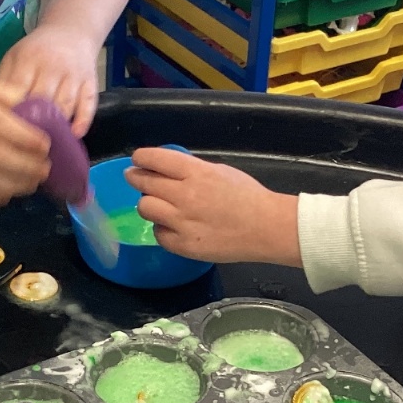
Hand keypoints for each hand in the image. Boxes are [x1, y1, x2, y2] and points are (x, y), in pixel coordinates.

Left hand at [0, 23, 101, 137]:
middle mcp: (54, 66)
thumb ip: (4, 81)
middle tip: (24, 143)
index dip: (12, 111)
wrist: (71, 32)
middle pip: (44, 99)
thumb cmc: (36, 52)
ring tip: (46, 144)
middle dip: (34, 122)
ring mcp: (74, 75)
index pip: (19, 89)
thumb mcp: (15, 57)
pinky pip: (89, 104)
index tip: (5, 131)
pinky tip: (74, 134)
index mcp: (29, 58)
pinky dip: (82, 121)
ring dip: (57, 125)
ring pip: (66, 104)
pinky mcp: (91, 83)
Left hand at [123, 147, 300, 265]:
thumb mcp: (219, 171)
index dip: (141, 158)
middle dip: (136, 178)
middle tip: (136, 178)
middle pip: (143, 183)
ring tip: (160, 205)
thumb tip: (166, 170)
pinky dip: (163, 228)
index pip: (154, 159)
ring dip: (149, 204)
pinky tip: (173, 226)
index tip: (138, 159)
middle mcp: (185, 196)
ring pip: (145, 208)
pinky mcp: (183, 245)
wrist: (266, 228)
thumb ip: (191, 170)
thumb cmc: (247, 196)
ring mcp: (182, 222)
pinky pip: (158, 234)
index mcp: (196, 173)